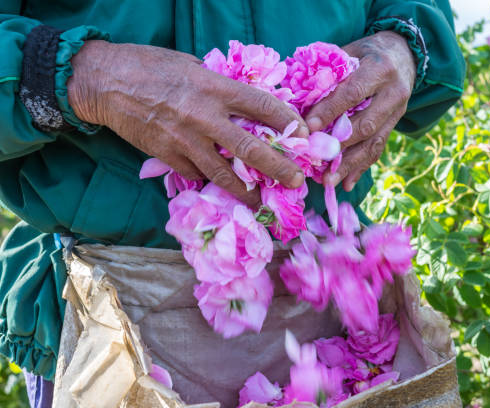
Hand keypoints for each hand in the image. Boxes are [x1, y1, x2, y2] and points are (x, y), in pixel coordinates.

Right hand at [68, 41, 308, 206]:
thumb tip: (247, 107)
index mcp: (214, 88)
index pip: (263, 107)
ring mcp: (185, 141)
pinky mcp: (168, 157)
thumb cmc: (151, 67)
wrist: (105, 82)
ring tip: (262, 200)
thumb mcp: (193, 67)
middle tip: (297, 181)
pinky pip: (197, 174)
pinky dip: (212, 180)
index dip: (289, 122)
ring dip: (247, 190)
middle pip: (250, 148)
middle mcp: (204, 117)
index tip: (304, 135)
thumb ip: (221, 88)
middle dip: (278, 167)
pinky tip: (224, 187)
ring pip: (224, 174)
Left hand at [305, 31, 416, 191]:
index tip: (311, 127)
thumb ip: (331, 71)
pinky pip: (378, 149)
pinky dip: (361, 168)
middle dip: (340, 146)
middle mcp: (393, 93)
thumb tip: (299, 95)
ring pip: (373, 143)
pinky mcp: (395, 126)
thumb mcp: (352, 51)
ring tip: (329, 181)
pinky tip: (346, 183)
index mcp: (380, 69)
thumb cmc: (368, 52)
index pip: (353, 93)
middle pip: (366, 124)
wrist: (405, 54)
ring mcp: (397, 113)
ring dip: (350, 165)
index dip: (331, 111)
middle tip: (317, 160)